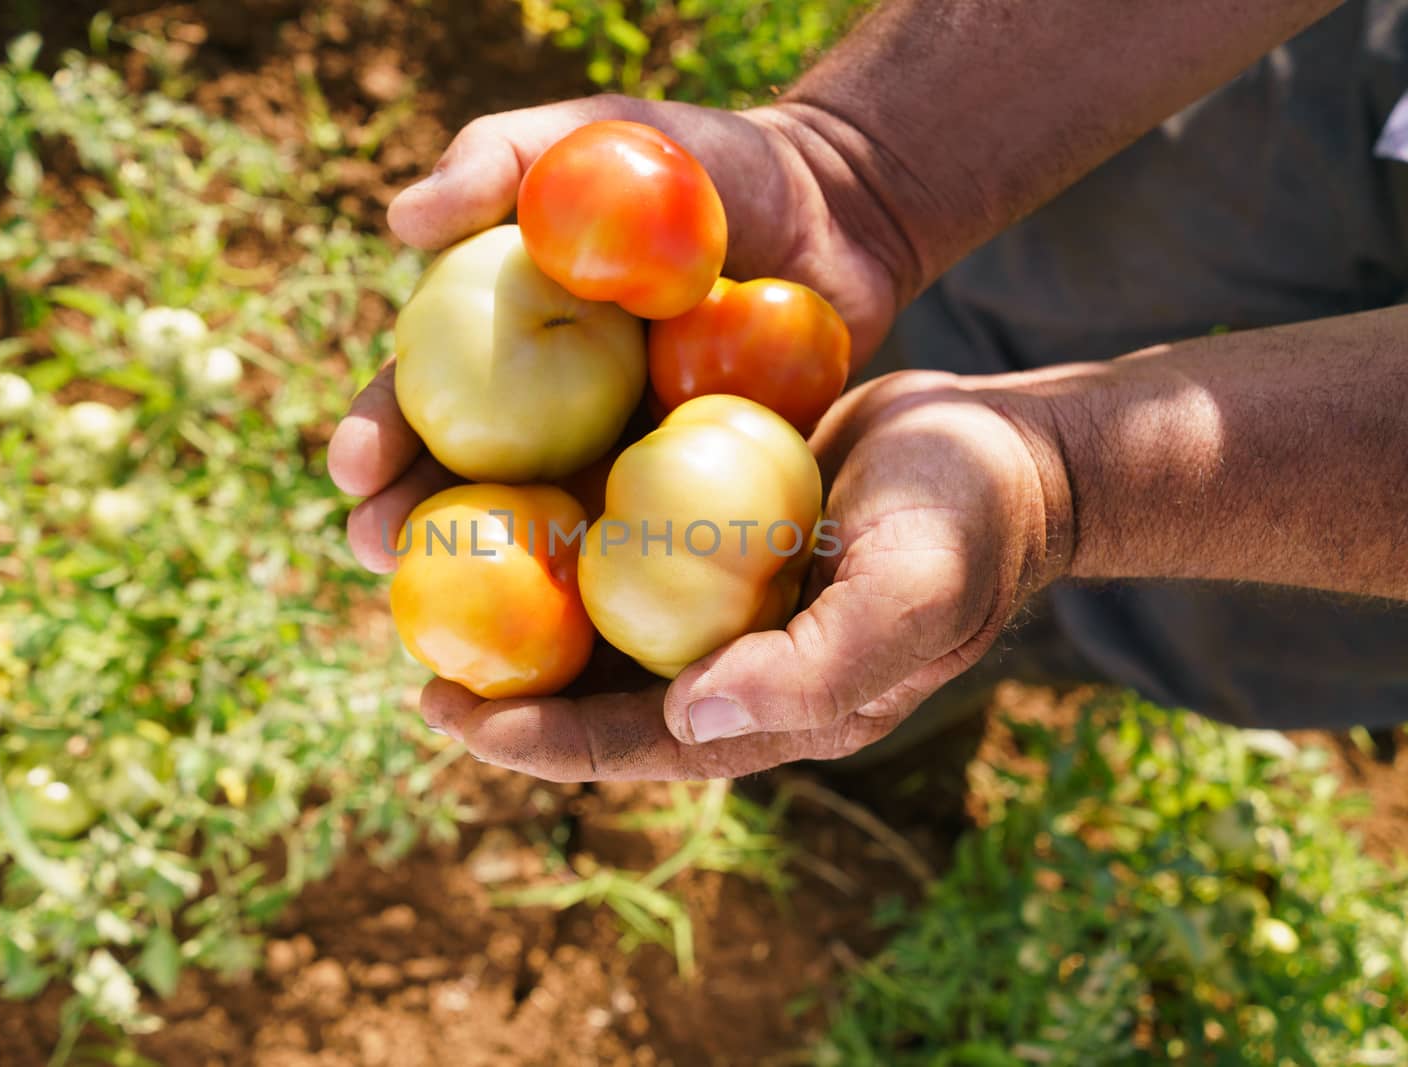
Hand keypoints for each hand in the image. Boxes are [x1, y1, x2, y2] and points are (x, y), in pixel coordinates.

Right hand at [331, 94, 901, 573]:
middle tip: (381, 555)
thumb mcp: (593, 135)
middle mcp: (545, 411)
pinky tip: (587, 630)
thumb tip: (400, 219)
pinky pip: (646, 546)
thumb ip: (499, 161)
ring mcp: (617, 459)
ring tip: (455, 615)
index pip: (420, 393)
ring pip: (540, 532)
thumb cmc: (703, 167)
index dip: (378, 433)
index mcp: (501, 337)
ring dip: (493, 576)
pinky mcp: (691, 493)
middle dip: (409, 524)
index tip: (354, 468)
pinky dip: (612, 587)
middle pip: (462, 483)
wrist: (833, 212)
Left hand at [415, 371, 1071, 779]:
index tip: (452, 718)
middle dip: (506, 685)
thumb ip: (815, 669)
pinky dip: (561, 522)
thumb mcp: (912, 593)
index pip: (636, 743)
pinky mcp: (712, 519)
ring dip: (517, 601)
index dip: (542, 742)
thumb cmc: (971, 522)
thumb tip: (691, 720)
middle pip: (595, 686)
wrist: (1012, 445)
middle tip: (413, 657)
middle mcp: (727, 657)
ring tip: (423, 575)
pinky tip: (494, 481)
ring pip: (596, 610)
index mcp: (765, 704)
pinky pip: (622, 530)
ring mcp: (718, 589)